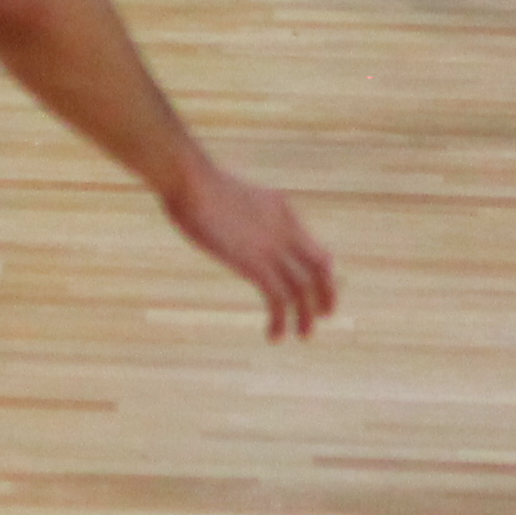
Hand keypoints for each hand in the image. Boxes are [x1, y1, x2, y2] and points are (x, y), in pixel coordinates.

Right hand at [163, 159, 336, 339]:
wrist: (189, 179)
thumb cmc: (192, 180)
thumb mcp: (226, 193)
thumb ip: (235, 210)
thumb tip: (221, 215)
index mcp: (281, 208)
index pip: (313, 245)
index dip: (319, 271)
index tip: (313, 289)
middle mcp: (285, 229)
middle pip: (321, 267)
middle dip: (326, 294)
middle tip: (323, 315)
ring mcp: (272, 247)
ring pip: (304, 290)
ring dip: (306, 317)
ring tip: (303, 335)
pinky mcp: (255, 264)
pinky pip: (279, 301)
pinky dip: (281, 321)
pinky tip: (273, 335)